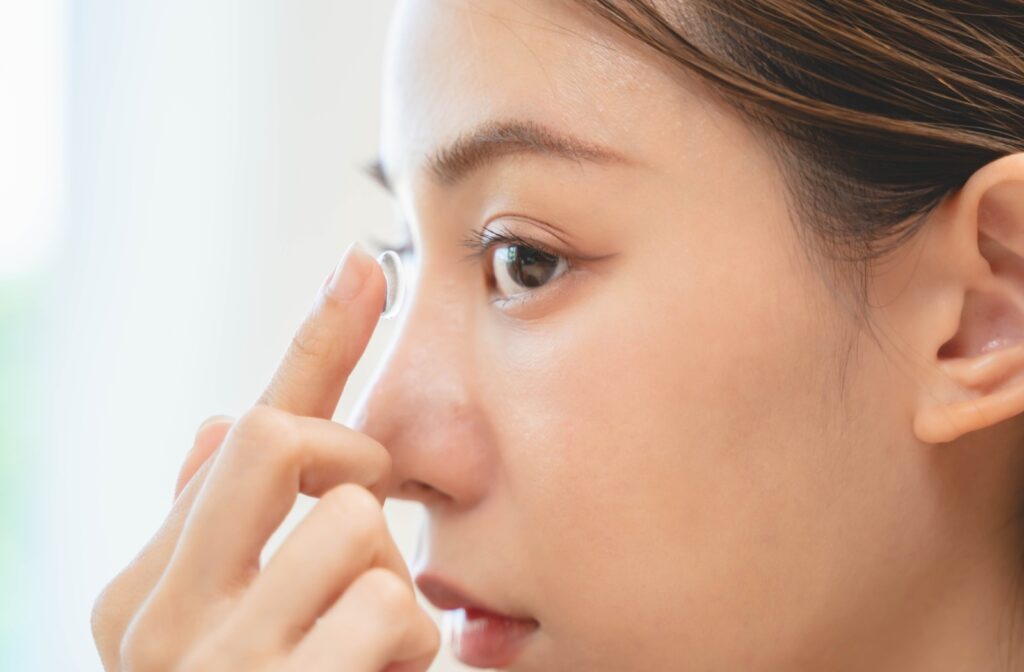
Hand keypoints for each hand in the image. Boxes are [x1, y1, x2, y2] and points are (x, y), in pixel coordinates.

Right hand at [91, 243, 439, 671]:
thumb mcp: (239, 622)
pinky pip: (388, 609)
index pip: (241, 430)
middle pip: (274, 439)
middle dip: (345, 461)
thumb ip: (224, 529)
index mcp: (145, 590)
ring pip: (351, 523)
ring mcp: (218, 667)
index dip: (316, 341)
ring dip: (386, 583)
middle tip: (363, 514)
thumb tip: (211, 415)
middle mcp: (160, 620)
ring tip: (366, 646)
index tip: (370, 263)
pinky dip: (410, 646)